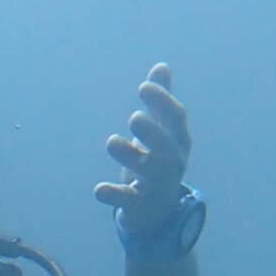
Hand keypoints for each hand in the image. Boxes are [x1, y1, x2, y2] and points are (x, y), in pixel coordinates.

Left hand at [93, 62, 192, 236]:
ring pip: (148, 171)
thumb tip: (161, 66)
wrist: (157, 210)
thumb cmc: (157, 160)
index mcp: (177, 140)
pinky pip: (127, 200)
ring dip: (130, 155)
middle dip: (152, 132)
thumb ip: (160, 101)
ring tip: (111, 141)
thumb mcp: (161, 131)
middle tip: (134, 118)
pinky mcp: (139, 205)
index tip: (143, 87)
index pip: (175, 118)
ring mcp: (157, 185)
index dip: (163, 102)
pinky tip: (98, 190)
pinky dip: (113, 195)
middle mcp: (172, 162)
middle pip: (166, 146)